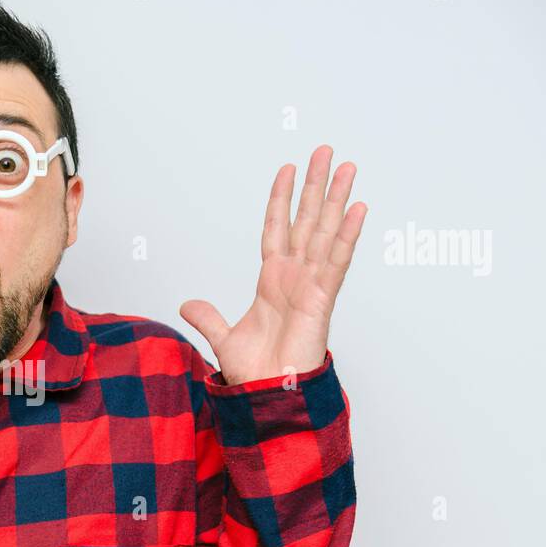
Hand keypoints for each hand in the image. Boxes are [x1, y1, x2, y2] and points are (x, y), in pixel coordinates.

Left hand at [180, 145, 365, 384]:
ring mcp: (311, 285)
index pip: (278, 229)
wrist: (267, 395)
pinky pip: (337, 261)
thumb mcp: (223, 338)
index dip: (282, 200)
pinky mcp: (322, 299)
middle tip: (326, 152)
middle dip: (316, 186)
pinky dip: (347, 235)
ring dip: (337, 199)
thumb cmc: (255, 373)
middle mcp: (295, 277)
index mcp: (272, 281)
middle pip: (308, 221)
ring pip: (326, 232)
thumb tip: (187, 304)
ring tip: (347, 166)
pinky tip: (358, 208)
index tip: (289, 169)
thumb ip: (207, 317)